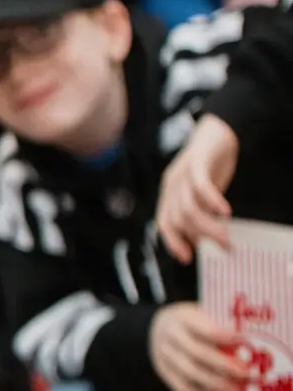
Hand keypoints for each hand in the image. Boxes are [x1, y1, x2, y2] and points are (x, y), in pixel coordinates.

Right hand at [150, 303, 244, 390]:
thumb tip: (250, 349)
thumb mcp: (202, 317)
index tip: (244, 341)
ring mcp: (164, 356)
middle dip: (225, 366)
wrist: (159, 329)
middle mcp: (170, 338)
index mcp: (183, 319)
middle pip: (198, 353)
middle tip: (245, 374)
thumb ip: (220, 329)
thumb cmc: (193, 324)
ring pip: (190, 373)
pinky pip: (182, 387)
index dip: (224, 336)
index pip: (203, 329)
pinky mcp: (164, 373)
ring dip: (215, 384)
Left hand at [158, 115, 238, 262]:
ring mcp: (182, 174)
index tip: (187, 257)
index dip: (172, 242)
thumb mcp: (200, 193)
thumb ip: (198, 213)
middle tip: (222, 247)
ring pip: (189, 208)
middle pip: (177, 219)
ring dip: (207, 226)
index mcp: (169, 194)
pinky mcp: (197, 162)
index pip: (163, 223)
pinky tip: (225, 211)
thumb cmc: (210, 165)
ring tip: (226, 236)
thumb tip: (198, 239)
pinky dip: (212, 200)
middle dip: (198, 237)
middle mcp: (171, 185)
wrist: (217, 132)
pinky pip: (201, 185)